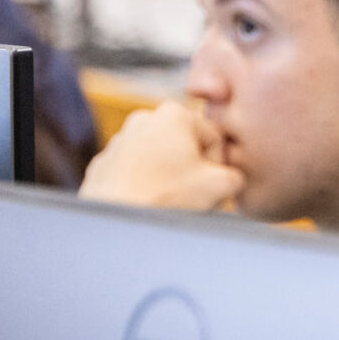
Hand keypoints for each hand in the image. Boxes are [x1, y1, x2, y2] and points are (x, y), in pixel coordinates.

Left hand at [79, 101, 244, 211]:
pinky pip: (133, 173)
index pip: (213, 138)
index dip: (219, 165)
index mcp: (175, 114)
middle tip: (193, 195)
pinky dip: (142, 186)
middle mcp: (143, 120)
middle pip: (184, 146)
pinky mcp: (103, 164)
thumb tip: (231, 179)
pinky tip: (146, 204)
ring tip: (168, 202)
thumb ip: (235, 175)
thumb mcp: (220, 186)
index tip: (213, 184)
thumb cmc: (167, 199)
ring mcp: (119, 142)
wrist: (117, 225)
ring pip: (158, 159)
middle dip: (191, 169)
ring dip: (167, 177)